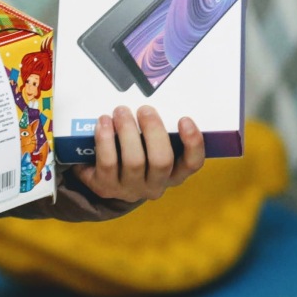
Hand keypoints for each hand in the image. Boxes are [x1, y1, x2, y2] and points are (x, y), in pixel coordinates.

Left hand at [73, 107, 206, 201]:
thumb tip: (152, 108)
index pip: (193, 163)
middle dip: (153, 130)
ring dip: (127, 130)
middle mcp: (155, 185)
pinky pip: (108, 162)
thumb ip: (158, 132)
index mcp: (174, 173)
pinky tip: (103, 123)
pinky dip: (106, 139)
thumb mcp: (152, 147)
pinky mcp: (107, 187)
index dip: (193, 143)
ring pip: (134, 161)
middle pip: (161, 161)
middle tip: (144, 109)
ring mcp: (131, 189)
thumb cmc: (136, 154)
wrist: (106, 180)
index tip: (184, 119)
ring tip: (121, 111)